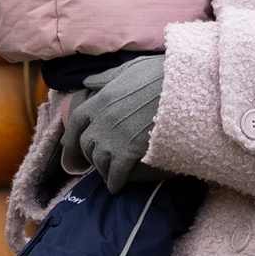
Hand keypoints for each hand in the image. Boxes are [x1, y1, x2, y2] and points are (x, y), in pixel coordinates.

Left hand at [58, 53, 165, 194]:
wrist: (182, 88)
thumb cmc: (160, 75)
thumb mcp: (129, 69)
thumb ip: (106, 77)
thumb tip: (87, 83)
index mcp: (101, 99)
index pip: (77, 121)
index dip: (73, 136)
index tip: (72, 147)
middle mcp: (102, 119)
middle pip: (86, 144)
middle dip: (90, 154)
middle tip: (98, 161)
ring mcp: (114, 136)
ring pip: (98, 161)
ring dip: (102, 169)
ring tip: (109, 174)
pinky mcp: (129, 151)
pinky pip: (115, 173)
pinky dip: (114, 182)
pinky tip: (116, 186)